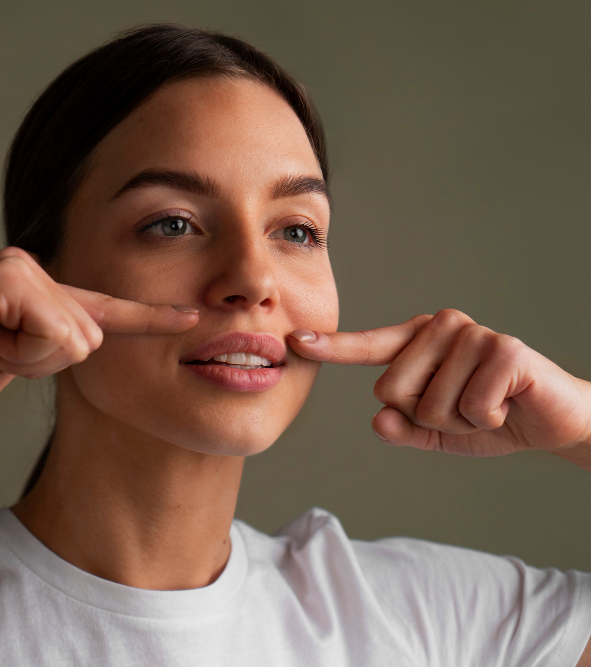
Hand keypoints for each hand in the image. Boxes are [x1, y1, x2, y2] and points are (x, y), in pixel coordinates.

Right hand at [0, 247, 198, 414]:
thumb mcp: (19, 362)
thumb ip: (53, 347)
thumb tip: (84, 342)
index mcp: (43, 292)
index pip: (105, 309)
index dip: (151, 317)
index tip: (192, 318)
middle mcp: (36, 270)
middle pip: (93, 338)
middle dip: (47, 364)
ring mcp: (23, 268)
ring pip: (77, 339)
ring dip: (32, 360)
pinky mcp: (11, 277)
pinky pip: (53, 334)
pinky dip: (22, 354)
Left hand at [287, 309, 590, 457]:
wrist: (553, 421)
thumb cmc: (489, 417)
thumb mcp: (436, 431)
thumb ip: (402, 428)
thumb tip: (378, 420)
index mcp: (418, 341)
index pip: (368, 347)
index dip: (332, 348)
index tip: (295, 341)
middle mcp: (441, 328)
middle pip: (390, 390)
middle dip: (426, 416)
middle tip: (464, 407)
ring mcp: (473, 334)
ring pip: (429, 404)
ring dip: (461, 421)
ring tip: (487, 405)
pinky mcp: (504, 349)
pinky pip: (469, 406)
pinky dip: (487, 420)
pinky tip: (506, 405)